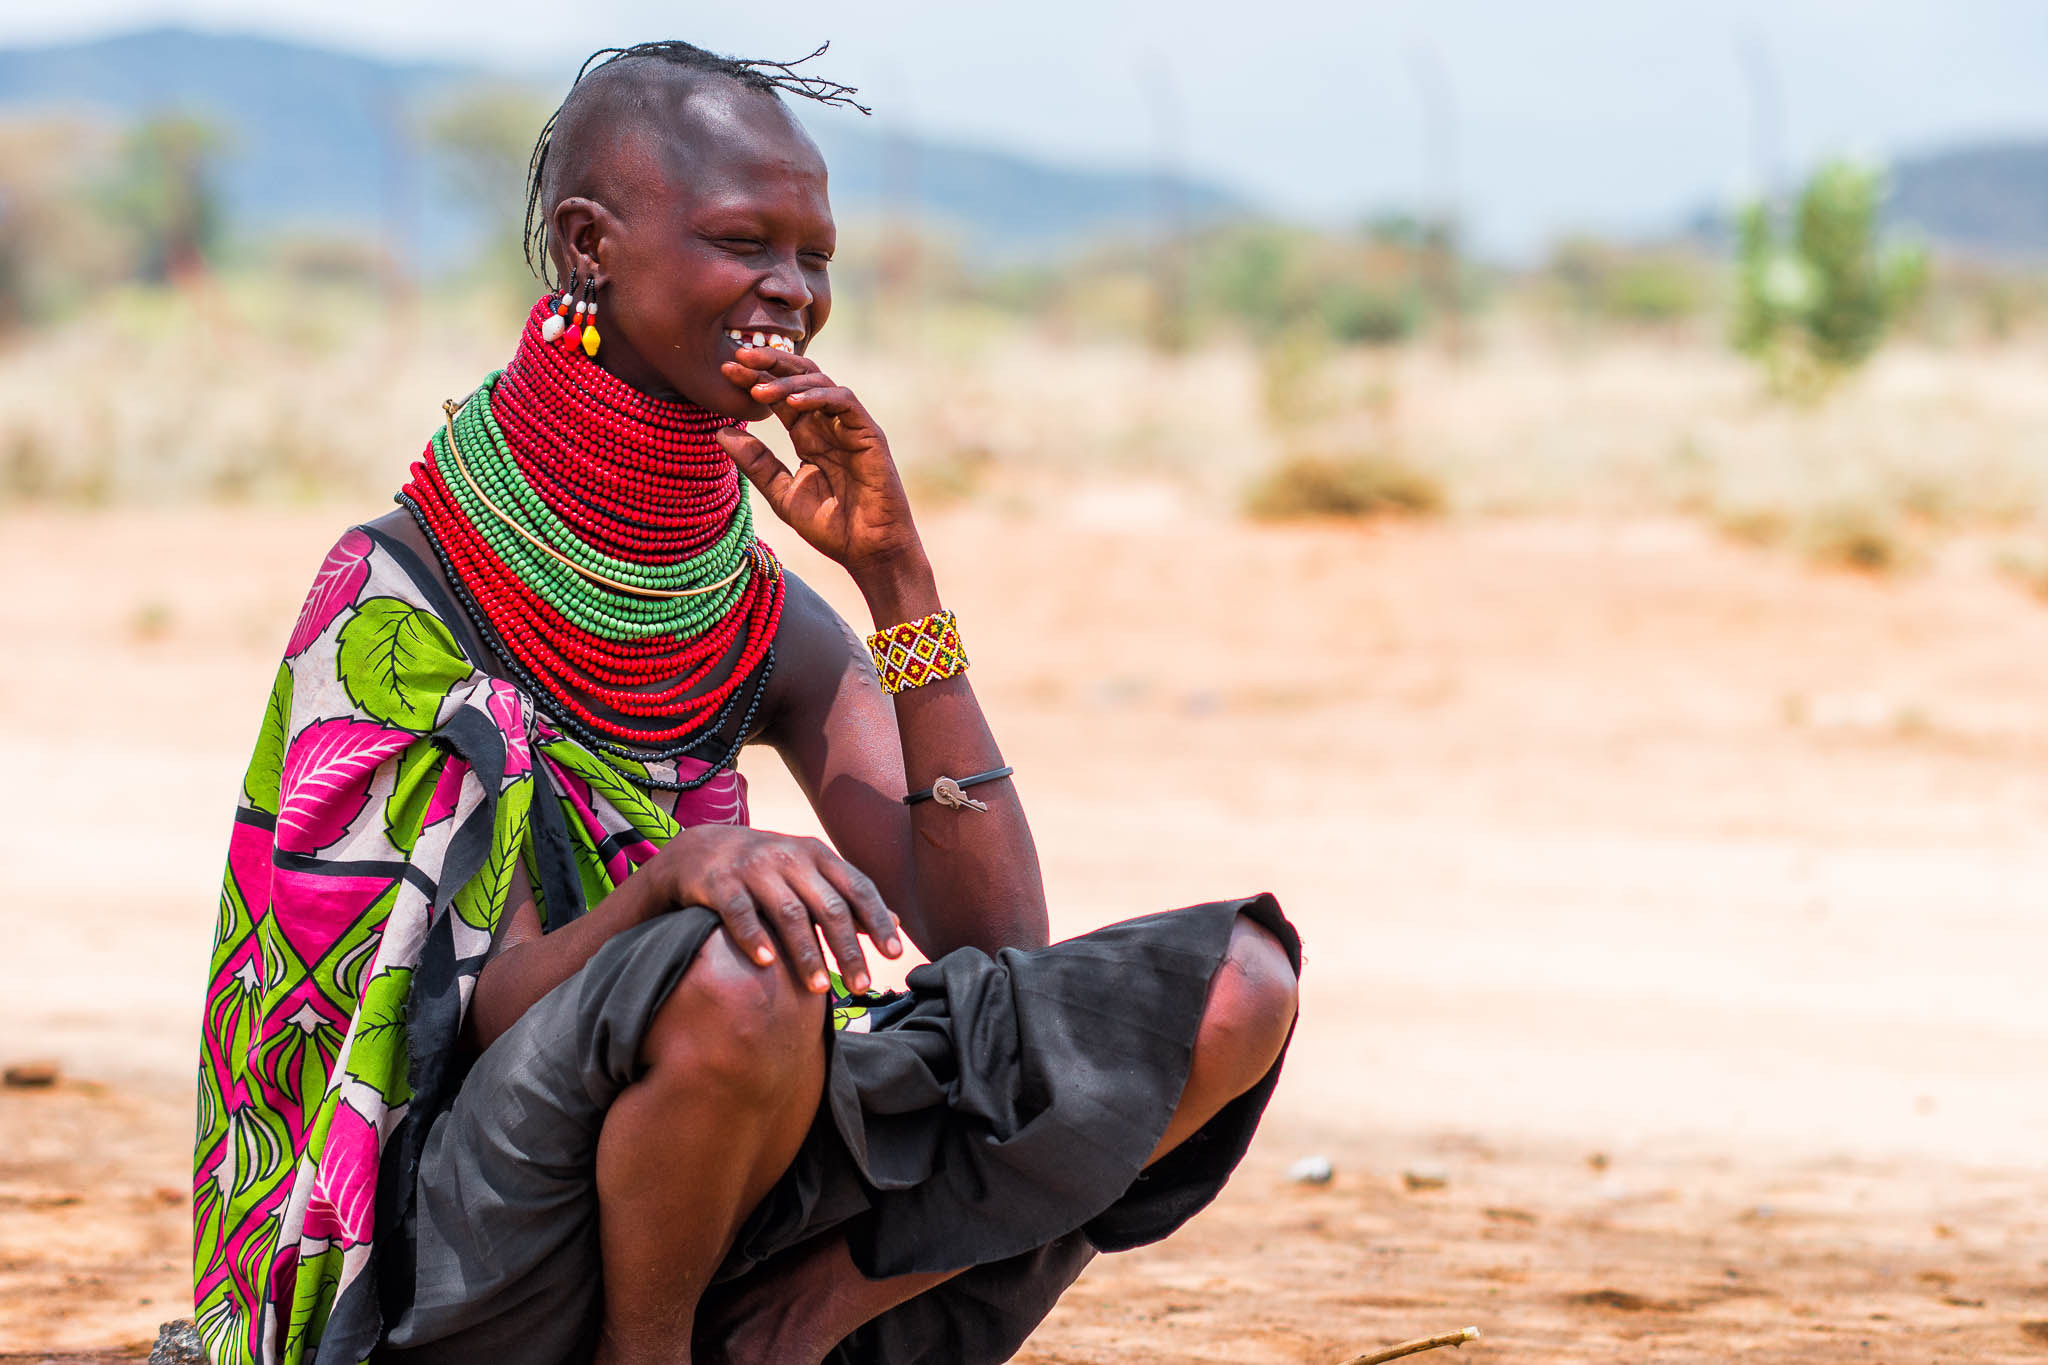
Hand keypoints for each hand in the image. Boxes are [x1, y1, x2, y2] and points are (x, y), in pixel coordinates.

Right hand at [655, 824, 901, 993]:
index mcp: (818, 855)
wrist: (701, 849)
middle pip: (828, 906)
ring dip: (807, 953)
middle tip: (860, 986)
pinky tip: (766, 963)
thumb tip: (897, 922)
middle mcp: (790, 857)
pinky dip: (753, 937)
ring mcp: (754, 868)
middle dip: (848, 949)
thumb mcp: (809, 873)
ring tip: (819, 988)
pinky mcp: (721, 882)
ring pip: (789, 913)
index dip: (878, 920)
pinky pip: (740, 912)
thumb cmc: (767, 869)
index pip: (857, 888)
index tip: (894, 954)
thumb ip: (848, 896)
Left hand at [714, 347, 923, 578]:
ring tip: (759, 388)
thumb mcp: (782, 493)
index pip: (779, 397)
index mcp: (808, 436)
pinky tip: (793, 403)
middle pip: (800, 379)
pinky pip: (844, 402)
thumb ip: (756, 463)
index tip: (724, 372)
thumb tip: (720, 432)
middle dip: (770, 364)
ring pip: (820, 383)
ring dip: (788, 381)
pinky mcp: (869, 434)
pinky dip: (818, 397)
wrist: (868, 551)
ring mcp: (850, 427)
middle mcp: (829, 425)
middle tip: (739, 356)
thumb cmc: (832, 527)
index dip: (754, 380)